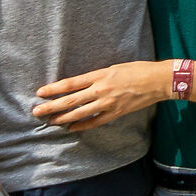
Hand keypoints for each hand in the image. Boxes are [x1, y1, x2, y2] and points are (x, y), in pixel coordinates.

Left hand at [33, 61, 171, 130]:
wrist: (159, 81)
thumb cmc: (138, 69)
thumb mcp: (115, 67)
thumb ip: (97, 76)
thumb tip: (81, 84)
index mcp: (100, 75)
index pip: (70, 83)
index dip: (53, 89)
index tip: (40, 93)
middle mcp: (101, 90)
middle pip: (70, 100)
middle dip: (51, 106)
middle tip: (36, 111)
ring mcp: (108, 103)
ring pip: (80, 113)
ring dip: (63, 118)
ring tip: (50, 122)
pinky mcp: (116, 113)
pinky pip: (95, 121)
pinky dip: (82, 126)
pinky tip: (72, 128)